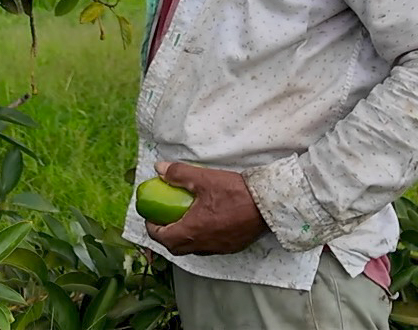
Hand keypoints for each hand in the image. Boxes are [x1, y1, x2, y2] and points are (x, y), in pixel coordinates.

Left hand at [142, 161, 268, 256]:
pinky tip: (205, 223)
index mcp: (192, 231)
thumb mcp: (204, 179)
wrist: (267, 206)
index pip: (162, 237)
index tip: (151, 217)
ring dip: (183, 238)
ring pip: (193, 249)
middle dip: (166, 236)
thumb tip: (159, 168)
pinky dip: (200, 238)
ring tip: (183, 221)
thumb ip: (178, 174)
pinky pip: (208, 247)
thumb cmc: (235, 193)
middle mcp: (203, 245)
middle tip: (164, 220)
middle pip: (175, 248)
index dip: (152, 228)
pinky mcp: (231, 247)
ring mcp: (218, 248)